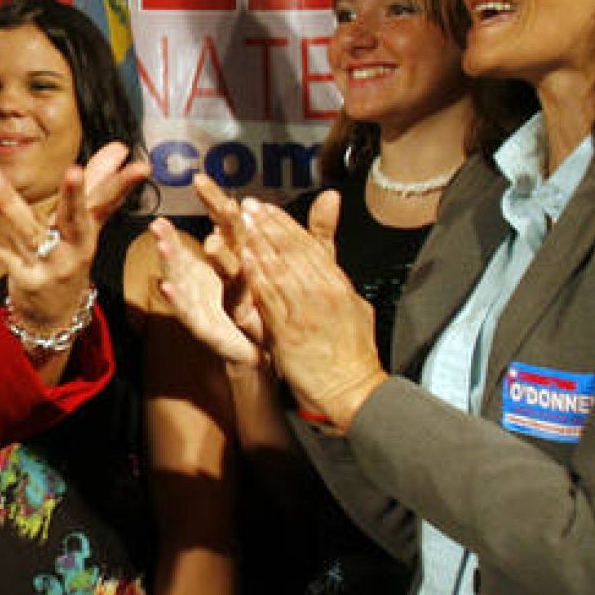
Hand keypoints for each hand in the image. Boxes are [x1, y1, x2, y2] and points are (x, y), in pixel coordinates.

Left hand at [0, 141, 149, 330]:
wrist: (55, 316)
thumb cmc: (70, 259)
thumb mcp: (87, 226)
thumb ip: (101, 185)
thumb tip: (122, 147)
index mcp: (89, 234)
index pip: (106, 204)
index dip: (120, 184)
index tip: (140, 166)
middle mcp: (73, 251)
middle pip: (75, 219)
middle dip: (76, 196)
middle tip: (75, 170)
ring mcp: (47, 266)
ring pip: (27, 231)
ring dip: (8, 202)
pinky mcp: (22, 278)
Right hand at [148, 216, 262, 370]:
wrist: (258, 354)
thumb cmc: (256, 311)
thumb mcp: (266, 272)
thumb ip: (268, 241)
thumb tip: (270, 205)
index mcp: (226, 264)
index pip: (220, 228)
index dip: (210, 205)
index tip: (200, 180)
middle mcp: (206, 281)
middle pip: (190, 252)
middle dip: (174, 233)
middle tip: (161, 215)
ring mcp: (201, 304)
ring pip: (183, 279)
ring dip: (170, 260)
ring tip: (161, 242)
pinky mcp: (204, 329)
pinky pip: (189, 314)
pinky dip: (176, 301)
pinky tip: (165, 286)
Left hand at [233, 197, 385, 431]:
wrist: (351, 388)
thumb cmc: (351, 350)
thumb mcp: (352, 302)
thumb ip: (334, 267)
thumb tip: (337, 247)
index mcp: (338, 284)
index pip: (308, 245)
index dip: (285, 224)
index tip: (266, 207)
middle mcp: (324, 292)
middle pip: (292, 251)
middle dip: (268, 226)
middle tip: (249, 206)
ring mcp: (307, 311)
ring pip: (280, 269)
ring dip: (260, 244)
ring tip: (242, 223)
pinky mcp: (290, 331)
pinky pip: (271, 299)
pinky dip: (257, 276)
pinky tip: (243, 259)